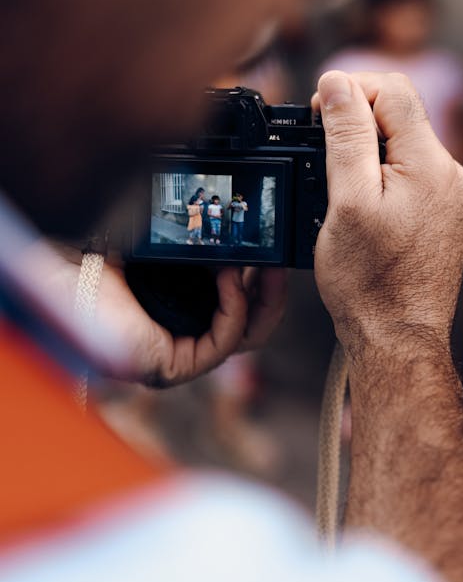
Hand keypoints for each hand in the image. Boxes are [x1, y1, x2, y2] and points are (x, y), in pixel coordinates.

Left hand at [46, 245, 286, 386]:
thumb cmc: (100, 264)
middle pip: (253, 325)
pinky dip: (234, 309)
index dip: (260, 281)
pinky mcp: (175, 367)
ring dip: (262, 301)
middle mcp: (185, 335)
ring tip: (266, 268)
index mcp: (184, 309)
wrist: (64, 278)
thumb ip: (195, 240)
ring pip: (246, 339)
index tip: (269, 251)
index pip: (239, 303)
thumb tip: (228, 214)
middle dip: (273, 293)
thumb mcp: (162, 246)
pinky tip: (230, 278)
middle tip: (280, 262)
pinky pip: (224, 344)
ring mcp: (182, 354)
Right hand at [313, 71, 462, 362]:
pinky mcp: (445, 213)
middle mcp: (451, 173)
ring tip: (339, 188)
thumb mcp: (346, 201)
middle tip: (320, 153)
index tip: (319, 113)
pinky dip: (381, 176)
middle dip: (356, 121)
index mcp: (431, 163)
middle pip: (400, 114)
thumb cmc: (370, 283)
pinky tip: (360, 205)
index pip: (394, 90)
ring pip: (403, 144)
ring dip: (367, 150)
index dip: (350, 90)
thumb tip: (337, 82)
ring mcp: (451, 195)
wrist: (397, 338)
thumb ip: (346, 136)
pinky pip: (411, 173)